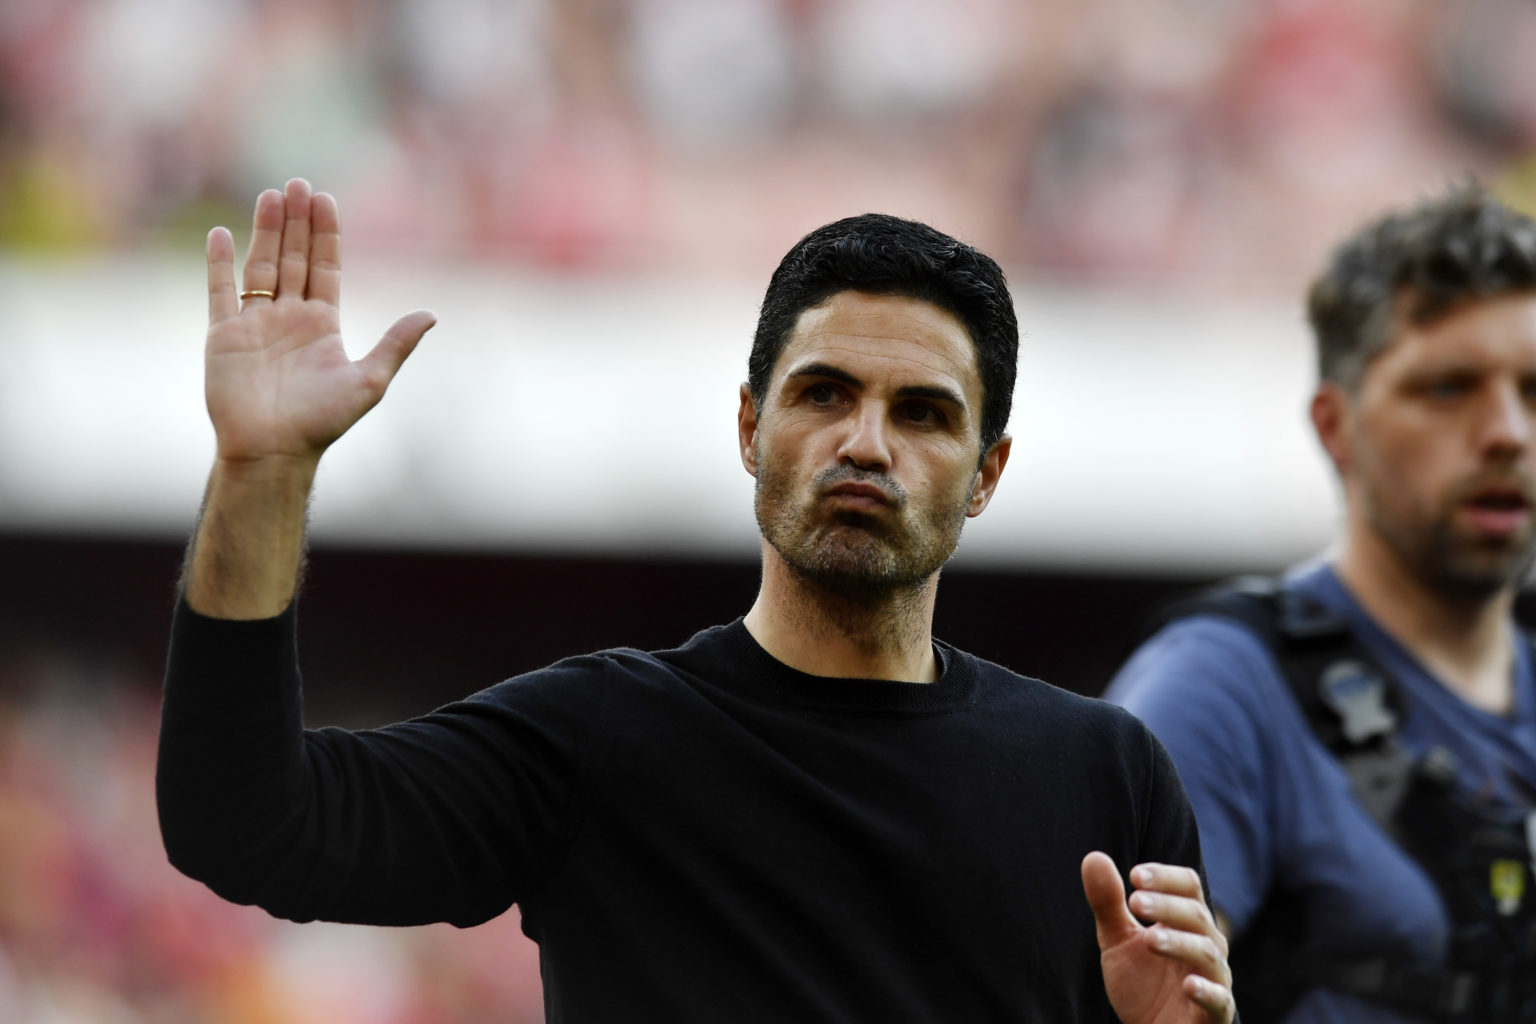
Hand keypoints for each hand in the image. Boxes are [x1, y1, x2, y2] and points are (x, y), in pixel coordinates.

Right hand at [204, 178, 434, 466]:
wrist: (273, 450)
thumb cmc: (322, 422)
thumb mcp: (369, 380)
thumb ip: (396, 344)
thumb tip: (432, 314)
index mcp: (323, 326)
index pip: (325, 268)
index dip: (325, 235)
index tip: (325, 199)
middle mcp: (289, 319)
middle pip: (293, 258)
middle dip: (296, 222)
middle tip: (298, 183)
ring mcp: (255, 324)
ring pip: (260, 266)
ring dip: (264, 230)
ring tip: (271, 194)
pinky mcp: (223, 335)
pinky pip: (219, 292)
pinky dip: (218, 264)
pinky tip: (221, 234)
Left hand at [1082, 852, 1234, 1023]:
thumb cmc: (1141, 983)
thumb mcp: (1117, 941)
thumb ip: (1108, 902)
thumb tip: (1094, 856)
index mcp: (1186, 922)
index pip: (1188, 886)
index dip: (1165, 877)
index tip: (1135, 875)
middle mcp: (1206, 945)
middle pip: (1196, 915)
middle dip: (1165, 906)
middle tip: (1134, 902)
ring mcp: (1213, 979)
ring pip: (1207, 953)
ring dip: (1179, 942)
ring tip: (1149, 938)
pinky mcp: (1215, 1014)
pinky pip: (1220, 1001)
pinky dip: (1207, 991)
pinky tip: (1188, 985)